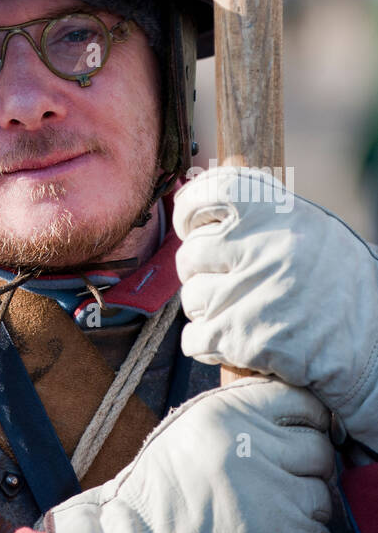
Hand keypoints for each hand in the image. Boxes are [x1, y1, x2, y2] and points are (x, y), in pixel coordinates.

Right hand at [45, 378, 333, 532]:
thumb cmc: (168, 483)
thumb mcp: (197, 424)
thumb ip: (244, 412)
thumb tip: (297, 415)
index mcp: (230, 410)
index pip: (303, 402)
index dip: (307, 424)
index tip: (295, 443)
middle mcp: (252, 443)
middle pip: (319, 450)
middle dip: (305, 471)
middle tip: (278, 487)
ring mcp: (271, 491)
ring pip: (321, 496)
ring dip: (301, 511)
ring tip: (265, 517)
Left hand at [174, 165, 377, 444]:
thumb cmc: (342, 282)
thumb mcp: (311, 228)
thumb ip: (260, 210)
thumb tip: (198, 188)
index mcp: (280, 215)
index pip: (210, 192)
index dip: (189, 208)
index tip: (190, 224)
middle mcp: (264, 250)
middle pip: (192, 254)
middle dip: (199, 269)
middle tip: (221, 278)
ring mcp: (254, 298)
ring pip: (192, 298)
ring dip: (205, 308)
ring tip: (233, 310)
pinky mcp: (249, 343)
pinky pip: (194, 338)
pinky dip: (202, 342)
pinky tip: (226, 340)